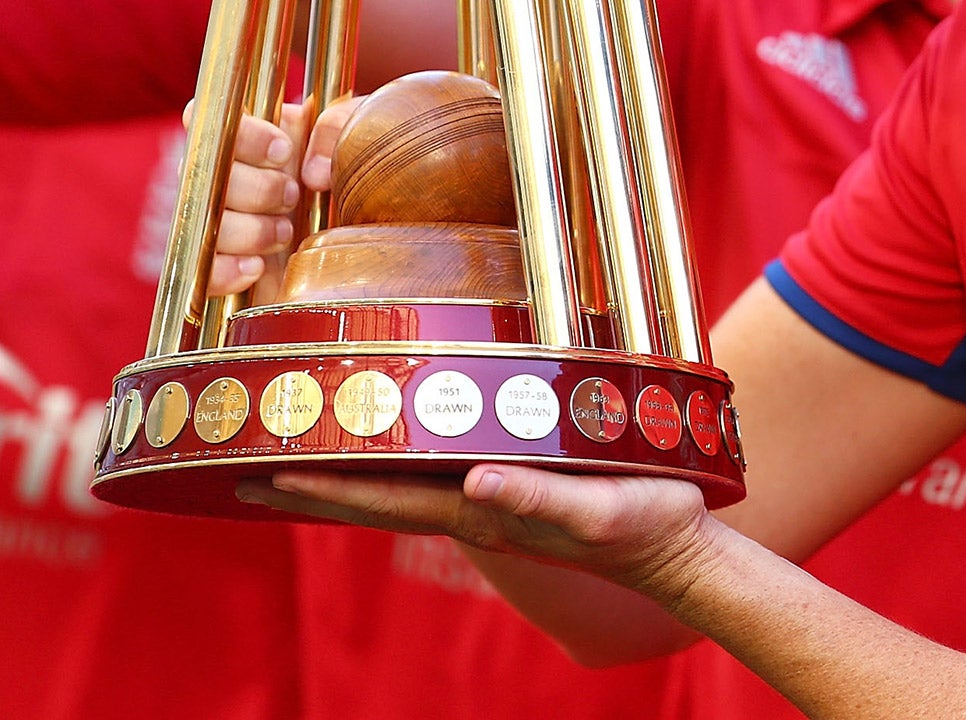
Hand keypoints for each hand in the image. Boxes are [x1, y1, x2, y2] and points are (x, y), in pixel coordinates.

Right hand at [198, 93, 360, 295]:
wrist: (398, 223)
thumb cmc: (379, 168)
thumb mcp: (372, 131)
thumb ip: (343, 125)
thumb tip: (311, 171)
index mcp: (263, 131)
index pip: (210, 116)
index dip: (240, 136)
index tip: (284, 152)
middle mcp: (238, 172)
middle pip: (201, 174)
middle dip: (252, 189)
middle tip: (292, 196)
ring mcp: (231, 219)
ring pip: (200, 222)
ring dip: (245, 229)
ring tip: (287, 233)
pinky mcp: (234, 264)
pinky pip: (200, 270)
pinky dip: (221, 271)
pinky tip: (256, 268)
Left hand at [241, 464, 729, 610]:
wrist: (676, 553)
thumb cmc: (644, 525)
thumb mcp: (598, 509)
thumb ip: (538, 497)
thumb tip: (473, 481)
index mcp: (483, 512)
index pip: (388, 498)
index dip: (327, 485)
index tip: (266, 471)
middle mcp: (475, 510)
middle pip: (375, 499)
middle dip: (310, 487)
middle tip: (242, 470)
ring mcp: (491, 506)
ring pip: (398, 491)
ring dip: (341, 481)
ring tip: (292, 465)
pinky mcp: (512, 494)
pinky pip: (434, 481)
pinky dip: (392, 471)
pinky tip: (386, 458)